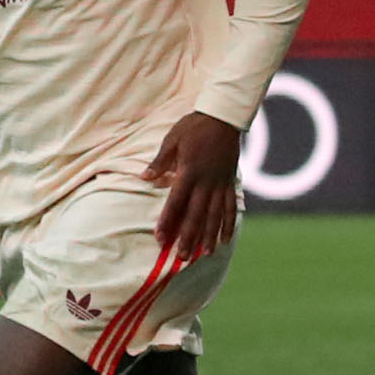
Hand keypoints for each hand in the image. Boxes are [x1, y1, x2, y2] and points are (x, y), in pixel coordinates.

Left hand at [144, 111, 243, 262]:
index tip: (161, 238)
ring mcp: (220, 184)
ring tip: (204, 254)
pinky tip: (225, 239)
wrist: (223, 117)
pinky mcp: (230, 182)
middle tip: (182, 257)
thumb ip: (160, 162)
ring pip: (215, 215)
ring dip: (208, 236)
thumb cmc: (194, 127)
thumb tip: (144, 178)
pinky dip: (229, 224)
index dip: (168, 221)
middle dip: (188, 237)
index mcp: (189, 172)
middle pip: (196, 215)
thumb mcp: (172, 140)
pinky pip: (231, 207)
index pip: (176, 202)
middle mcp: (206, 182)